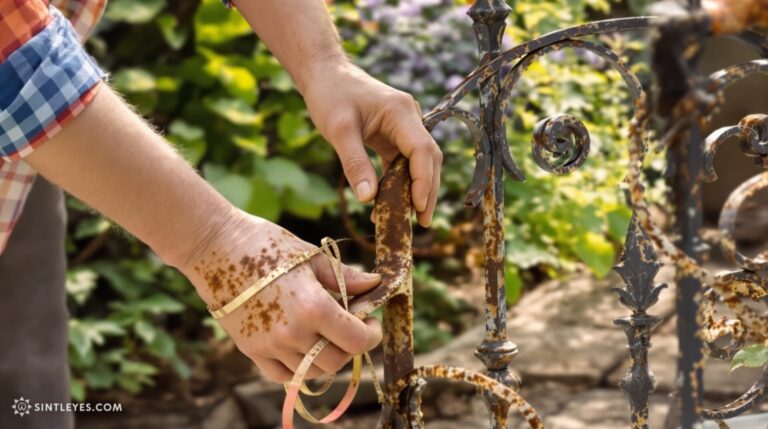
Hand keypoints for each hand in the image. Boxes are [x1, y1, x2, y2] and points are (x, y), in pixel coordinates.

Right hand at [181, 211, 382, 382]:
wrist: (216, 247)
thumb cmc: (267, 245)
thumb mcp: (312, 257)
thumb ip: (346, 277)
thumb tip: (376, 284)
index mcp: (314, 307)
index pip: (357, 340)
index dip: (371, 334)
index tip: (371, 322)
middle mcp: (293, 333)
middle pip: (337, 361)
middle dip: (351, 346)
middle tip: (350, 326)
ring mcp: (270, 345)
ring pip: (312, 372)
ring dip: (326, 356)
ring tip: (325, 333)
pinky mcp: (251, 351)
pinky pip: (283, 375)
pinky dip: (298, 366)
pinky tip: (301, 344)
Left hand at [302, 61, 441, 226]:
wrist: (323, 73)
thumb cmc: (330, 94)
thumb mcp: (338, 130)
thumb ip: (354, 163)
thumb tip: (368, 199)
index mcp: (401, 112)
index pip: (422, 150)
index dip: (424, 180)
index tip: (418, 207)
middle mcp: (408, 119)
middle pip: (428, 159)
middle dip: (427, 191)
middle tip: (423, 222)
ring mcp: (402, 127)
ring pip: (418, 163)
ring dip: (414, 190)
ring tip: (407, 220)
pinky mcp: (392, 135)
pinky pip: (401, 163)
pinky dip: (397, 183)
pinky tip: (387, 204)